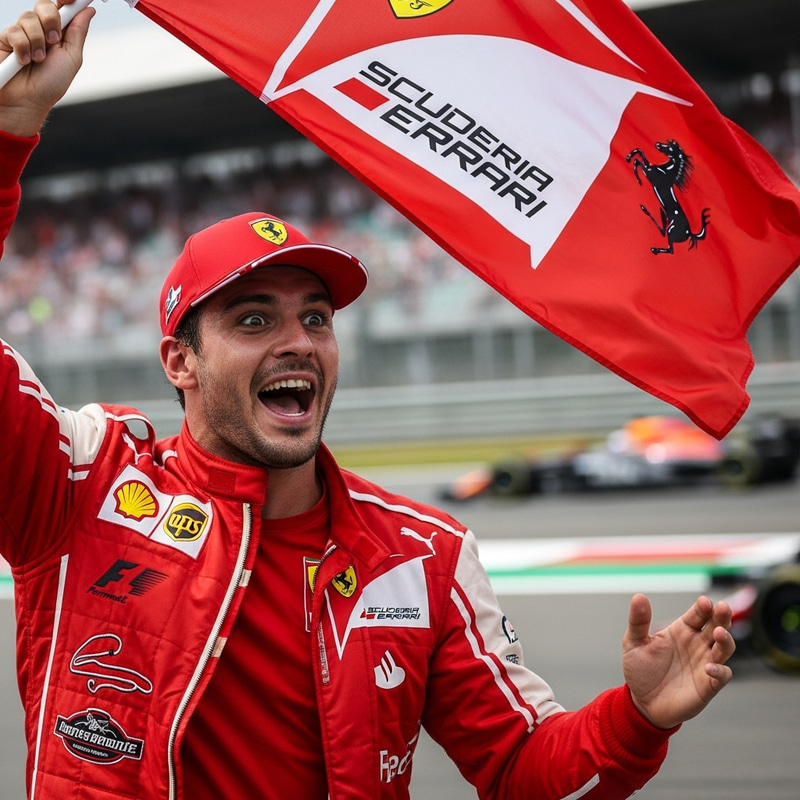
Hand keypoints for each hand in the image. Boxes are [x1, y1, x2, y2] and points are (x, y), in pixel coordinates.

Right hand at [0, 0, 93, 135]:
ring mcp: (22, 32)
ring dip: (37, 42)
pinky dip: (23, 48)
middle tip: (53, 42)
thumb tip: (88, 11)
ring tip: (37, 60)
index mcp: (59, 33)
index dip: (67, 0)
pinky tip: (23, 61)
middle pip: (45, 6)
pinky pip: (15, 31)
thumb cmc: (50, 84)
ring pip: (29, 18)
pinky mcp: (6, 37)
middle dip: (51, 22)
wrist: (28, 101)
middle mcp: (41, 29)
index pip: (62, 7)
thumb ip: (78, 33)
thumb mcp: (72, 59)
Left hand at [622, 593, 734, 729]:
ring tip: (719, 633)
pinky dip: (720, 671)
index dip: (703, 607)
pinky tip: (709, 667)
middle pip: (717, 626)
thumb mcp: (634, 642)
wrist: (642, 702)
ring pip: (724, 648)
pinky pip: (722, 675)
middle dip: (722, 617)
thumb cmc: (640, 669)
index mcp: (682, 630)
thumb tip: (639, 596)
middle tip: (723, 608)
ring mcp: (705, 664)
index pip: (698, 614)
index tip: (704, 601)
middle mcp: (697, 644)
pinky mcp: (708, 685)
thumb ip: (638, 621)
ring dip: (726, 640)